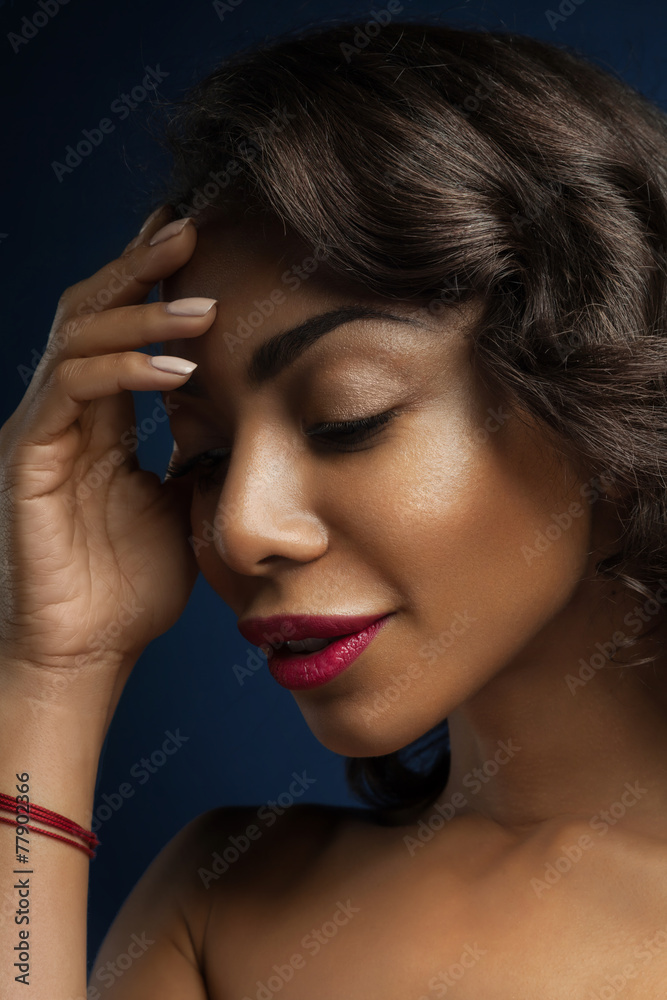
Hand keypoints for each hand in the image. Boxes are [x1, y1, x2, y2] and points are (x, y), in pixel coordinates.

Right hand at [0, 206, 213, 706]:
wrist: (87, 654)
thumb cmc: (131, 587)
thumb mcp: (182, 506)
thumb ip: (197, 456)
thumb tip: (242, 418)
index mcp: (99, 419)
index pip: (119, 327)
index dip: (152, 280)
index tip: (204, 241)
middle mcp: (63, 413)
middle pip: (91, 310)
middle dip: (141, 266)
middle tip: (195, 229)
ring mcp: (40, 431)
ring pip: (78, 337)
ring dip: (142, 313)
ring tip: (205, 307)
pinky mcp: (27, 458)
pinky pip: (73, 391)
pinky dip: (125, 371)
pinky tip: (179, 372)